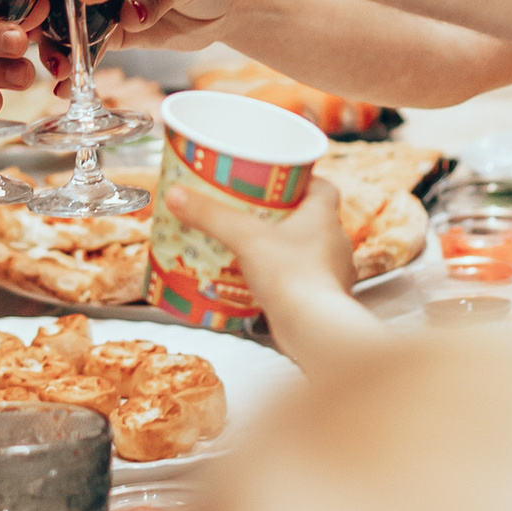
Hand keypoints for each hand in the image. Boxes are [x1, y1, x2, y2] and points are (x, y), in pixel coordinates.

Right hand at [179, 177, 370, 374]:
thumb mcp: (244, 238)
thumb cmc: (291, 277)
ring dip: (284, 248)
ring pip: (308, 250)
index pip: (322, 186)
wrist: (315, 330)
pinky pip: (304, 280)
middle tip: (254, 213)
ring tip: (253, 249)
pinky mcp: (324, 299)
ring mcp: (333, 273)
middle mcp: (335, 242)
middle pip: (311, 218)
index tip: (277, 182)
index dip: (301, 181)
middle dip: (284, 215)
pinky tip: (262, 284)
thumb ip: (210, 216)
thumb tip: (176, 195)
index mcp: (324, 216)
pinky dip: (285, 279)